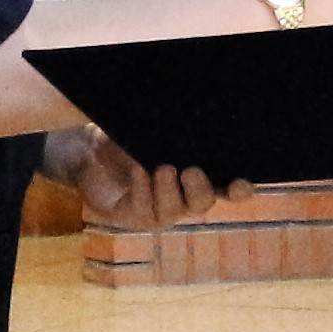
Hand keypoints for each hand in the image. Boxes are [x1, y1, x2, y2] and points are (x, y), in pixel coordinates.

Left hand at [76, 132, 231, 230]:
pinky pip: (145, 208)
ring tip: (161, 168)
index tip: (242, 185)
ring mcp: (161, 210)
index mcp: (200, 175)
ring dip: (168, 190)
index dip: (238, 190)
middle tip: (190, 170)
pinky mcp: (137, 217)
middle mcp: (184, 197)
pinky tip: (138, 171)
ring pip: (174, 210)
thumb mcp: (150, 128)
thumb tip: (186, 114)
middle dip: (200, 189)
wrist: (90, 153)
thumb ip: (168, 129)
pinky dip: (143, 189)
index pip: (227, 187)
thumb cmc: (129, 135)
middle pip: (203, 203)